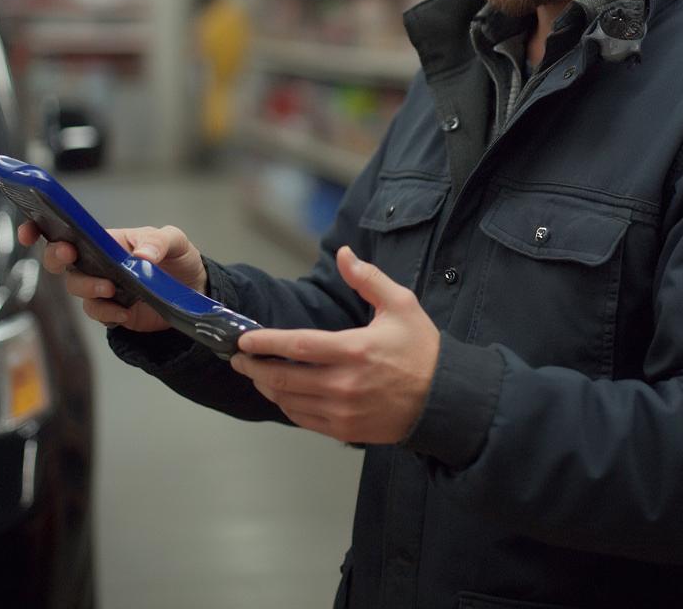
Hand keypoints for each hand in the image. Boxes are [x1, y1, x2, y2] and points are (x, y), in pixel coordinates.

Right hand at [17, 220, 206, 332]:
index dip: (42, 228)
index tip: (30, 230)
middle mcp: (98, 262)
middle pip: (61, 260)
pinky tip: (123, 311)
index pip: (69, 230)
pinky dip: (105, 312)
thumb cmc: (179, 258)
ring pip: (76, 287)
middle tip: (70, 254)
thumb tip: (141, 255)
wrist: (194, 292)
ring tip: (111, 288)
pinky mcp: (113, 311)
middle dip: (57, 256)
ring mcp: (103, 287)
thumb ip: (159, 242)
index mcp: (108, 239)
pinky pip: (96, 312)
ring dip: (88, 287)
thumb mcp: (175, 240)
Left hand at [231, 246, 440, 444]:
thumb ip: (368, 279)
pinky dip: (287, 406)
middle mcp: (346, 384)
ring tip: (255, 373)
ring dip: (267, 386)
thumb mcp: (401, 304)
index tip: (244, 340)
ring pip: (290, 401)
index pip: (298, 347)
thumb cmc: (421, 349)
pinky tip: (281, 393)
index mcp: (356, 350)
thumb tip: (344, 253)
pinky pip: (305, 420)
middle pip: (285, 378)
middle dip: (255, 367)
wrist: (444, 399)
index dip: (266, 343)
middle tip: (238, 358)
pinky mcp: (346, 430)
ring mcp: (344, 411)